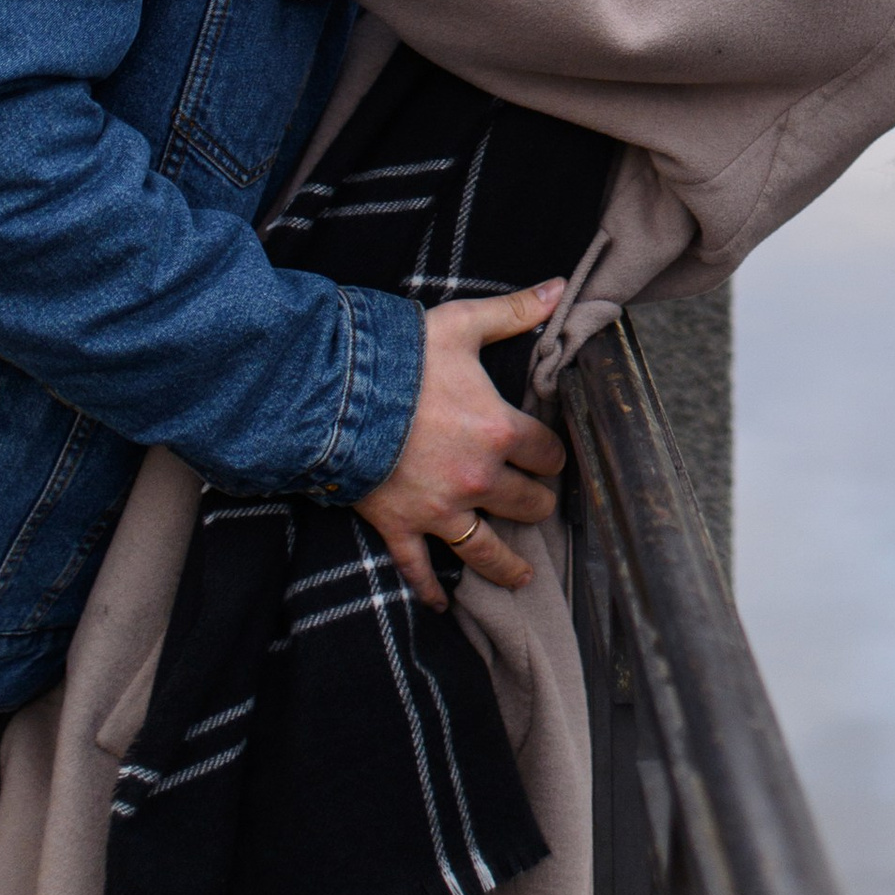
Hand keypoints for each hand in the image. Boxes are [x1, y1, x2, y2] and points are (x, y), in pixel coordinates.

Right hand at [352, 280, 568, 605]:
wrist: (337, 396)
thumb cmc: (401, 359)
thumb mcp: (461, 325)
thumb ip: (513, 311)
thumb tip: (557, 287)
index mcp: (498, 431)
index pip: (547, 453)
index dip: (555, 456)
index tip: (553, 460)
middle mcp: (477, 478)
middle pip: (525, 503)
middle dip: (537, 504)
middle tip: (539, 506)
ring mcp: (438, 509)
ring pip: (484, 549)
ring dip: (506, 565)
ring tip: (522, 577)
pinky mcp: (400, 526)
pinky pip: (419, 568)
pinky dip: (429, 590)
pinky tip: (442, 607)